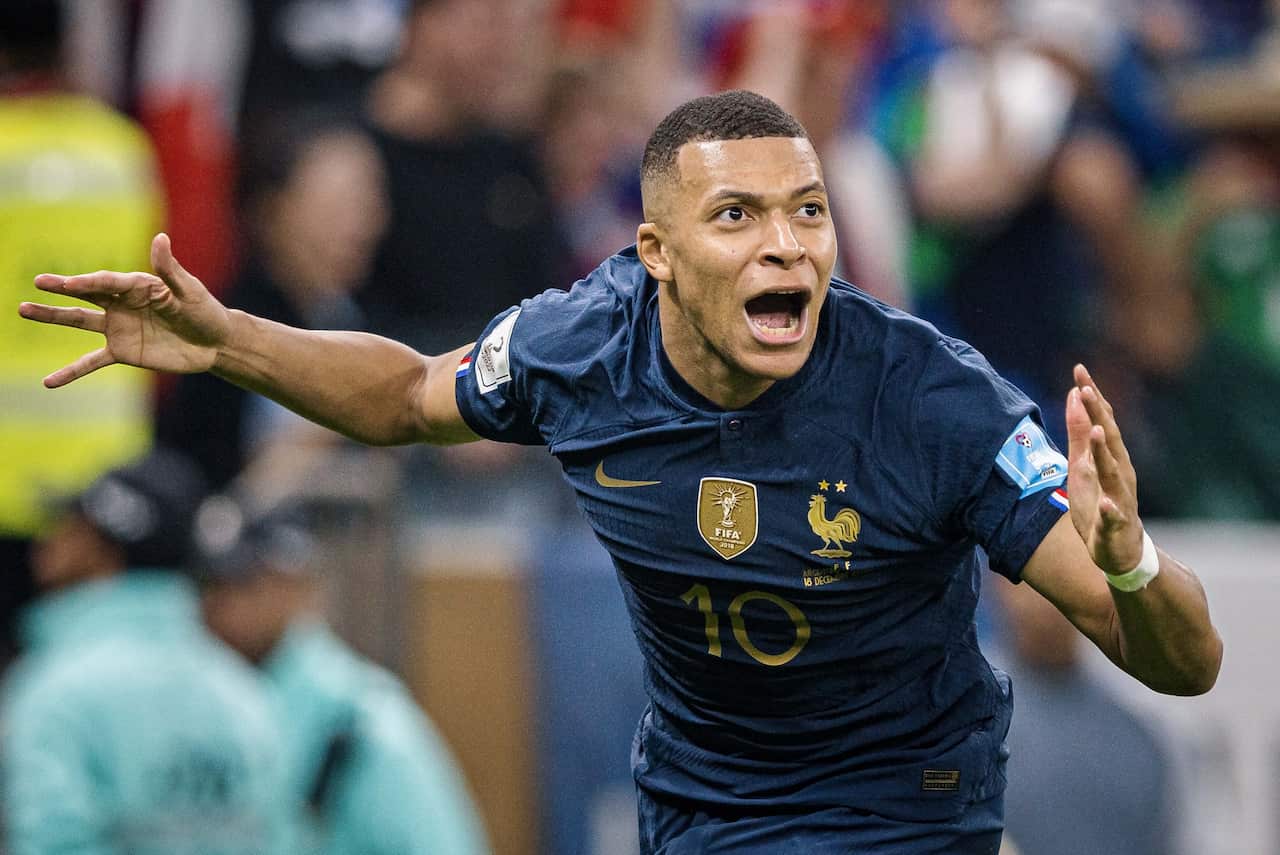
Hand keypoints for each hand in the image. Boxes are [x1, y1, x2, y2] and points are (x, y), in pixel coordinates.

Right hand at [18, 233, 230, 387]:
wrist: (214, 343)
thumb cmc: (204, 311)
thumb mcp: (189, 290)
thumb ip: (169, 269)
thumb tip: (160, 237)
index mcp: (138, 285)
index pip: (108, 282)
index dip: (89, 282)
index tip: (67, 284)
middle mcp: (122, 304)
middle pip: (87, 295)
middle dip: (62, 289)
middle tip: (37, 283)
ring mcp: (119, 328)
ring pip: (80, 321)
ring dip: (53, 317)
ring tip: (23, 309)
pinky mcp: (123, 352)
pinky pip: (91, 362)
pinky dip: (71, 372)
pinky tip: (48, 382)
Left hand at [1065, 363, 1143, 574]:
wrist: (1119, 550)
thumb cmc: (1099, 502)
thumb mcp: (1082, 465)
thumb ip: (1078, 433)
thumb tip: (1076, 396)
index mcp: (1110, 457)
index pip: (1101, 420)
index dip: (1091, 395)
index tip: (1079, 369)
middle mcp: (1119, 472)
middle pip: (1109, 439)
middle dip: (1098, 414)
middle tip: (1087, 388)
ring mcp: (1120, 498)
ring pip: (1113, 473)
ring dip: (1104, 453)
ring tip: (1096, 432)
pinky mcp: (1116, 525)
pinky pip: (1115, 516)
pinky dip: (1112, 509)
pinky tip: (1108, 503)